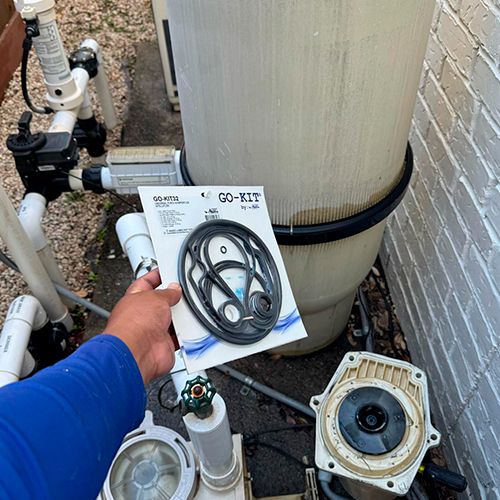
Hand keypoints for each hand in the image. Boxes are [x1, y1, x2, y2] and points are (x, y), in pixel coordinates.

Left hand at [104, 269, 181, 383]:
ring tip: (188, 311)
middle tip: (183, 293)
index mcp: (135, 298)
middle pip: (161, 303)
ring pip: (172, 321)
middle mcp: (143, 315)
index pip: (146, 283)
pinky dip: (185, 335)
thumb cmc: (134, 324)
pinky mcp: (163, 345)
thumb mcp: (156, 298)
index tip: (167, 270)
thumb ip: (167, 293)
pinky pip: (179, 338)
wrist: (136, 352)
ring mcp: (152, 331)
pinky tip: (189, 330)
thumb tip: (174, 289)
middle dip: (173, 299)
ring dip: (180, 318)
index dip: (157, 276)